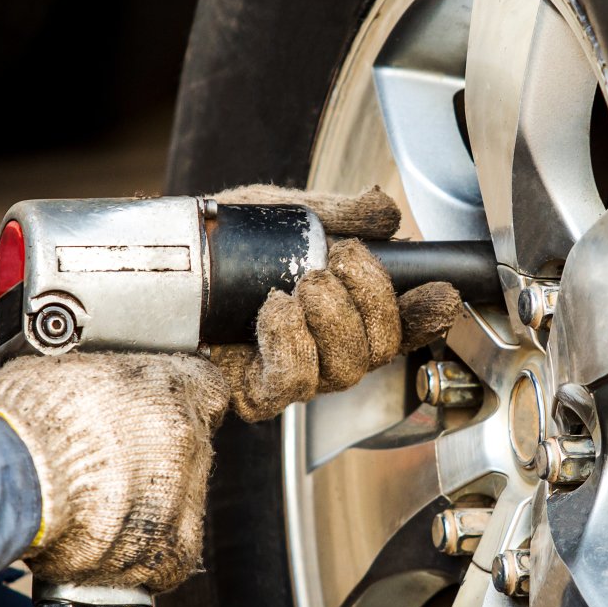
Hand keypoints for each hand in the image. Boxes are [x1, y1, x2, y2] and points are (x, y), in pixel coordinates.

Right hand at [0, 352, 229, 592]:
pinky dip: (139, 553)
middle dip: (157, 456)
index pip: (208, 388)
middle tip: (109, 462)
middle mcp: (188, 444)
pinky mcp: (168, 552)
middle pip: (194, 448)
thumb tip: (99, 385)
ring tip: (97, 505)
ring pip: (183, 503)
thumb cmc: (25, 421)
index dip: (181, 397)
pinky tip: (104, 539)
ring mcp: (181, 501)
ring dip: (150, 506)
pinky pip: (167, 555)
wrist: (6, 480)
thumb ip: (107, 381)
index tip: (161, 407)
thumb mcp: (68, 368)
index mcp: (170, 391)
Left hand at [211, 185, 463, 421]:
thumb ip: (340, 213)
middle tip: (337, 264)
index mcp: (347, 310)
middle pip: (380, 350)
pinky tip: (275, 309)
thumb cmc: (226, 245)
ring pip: (344, 370)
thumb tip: (386, 213)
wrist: (166, 264)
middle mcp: (329, 350)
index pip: (403, 323)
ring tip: (301, 284)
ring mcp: (297, 375)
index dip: (427, 315)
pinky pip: (294, 380)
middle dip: (370, 301)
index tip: (441, 292)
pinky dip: (291, 339)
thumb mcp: (287, 214)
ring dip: (330, 319)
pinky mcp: (257, 393)